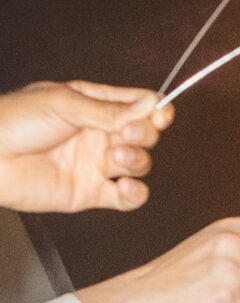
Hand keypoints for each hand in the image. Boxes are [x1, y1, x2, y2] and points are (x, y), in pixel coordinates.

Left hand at [0, 81, 170, 213]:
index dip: (155, 109)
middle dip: (144, 134)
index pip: (137, 105)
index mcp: (92, 105)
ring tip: (116, 158)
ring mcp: (94, 164)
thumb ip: (109, 110)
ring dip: (136, 161)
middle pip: (143, 134)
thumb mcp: (64, 105)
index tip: (161, 114)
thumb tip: (150, 105)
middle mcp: (97, 134)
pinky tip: (125, 186)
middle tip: (129, 133)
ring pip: (138, 164)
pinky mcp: (89, 193)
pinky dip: (134, 194)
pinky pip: (126, 198)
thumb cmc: (14, 121)